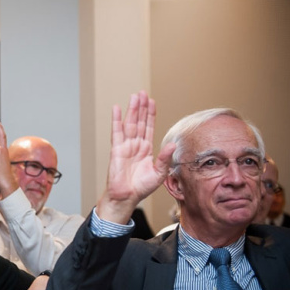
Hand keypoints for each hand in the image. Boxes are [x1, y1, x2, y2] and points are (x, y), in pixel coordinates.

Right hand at [97, 91, 174, 223]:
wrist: (127, 196)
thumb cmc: (142, 187)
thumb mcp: (159, 173)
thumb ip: (165, 158)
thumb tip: (172, 145)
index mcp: (146, 149)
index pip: (149, 127)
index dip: (150, 114)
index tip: (152, 101)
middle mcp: (136, 145)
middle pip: (139, 121)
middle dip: (141, 107)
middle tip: (142, 93)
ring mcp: (126, 146)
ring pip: (130, 123)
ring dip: (132, 110)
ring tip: (135, 96)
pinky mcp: (117, 149)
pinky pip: (117, 132)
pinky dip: (117, 120)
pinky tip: (117, 109)